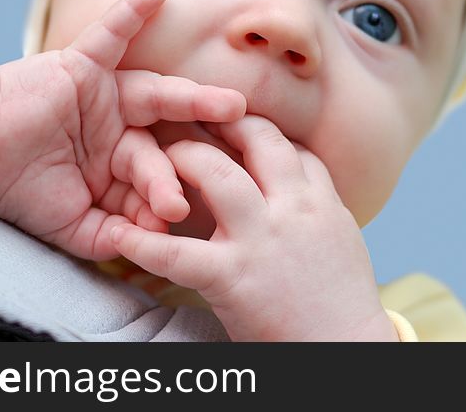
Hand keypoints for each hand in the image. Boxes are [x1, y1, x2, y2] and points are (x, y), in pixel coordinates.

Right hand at [0, 0, 245, 260]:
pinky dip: (132, 11)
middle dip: (196, 152)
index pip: (157, 181)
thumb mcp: (73, 226)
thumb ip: (113, 237)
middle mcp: (122, 128)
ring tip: (231, 104)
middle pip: (168, 139)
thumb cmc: (21, 190)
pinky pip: (110, 33)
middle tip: (231, 161)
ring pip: (156, 94)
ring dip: (192, 97)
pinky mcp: (82, 65)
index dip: (165, 197)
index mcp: (123, 166)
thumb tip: (156, 244)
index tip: (176, 216)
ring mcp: (106, 96)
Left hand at [110, 115, 396, 340]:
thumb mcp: (341, 236)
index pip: (289, 145)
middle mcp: (294, 208)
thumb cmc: (342, 301)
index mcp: (320, 200)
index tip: (231, 122)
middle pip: (258, 139)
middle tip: (192, 117)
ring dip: (184, 160)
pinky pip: (178, 253)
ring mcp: (263, 239)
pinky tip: (118, 236)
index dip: (255, 129)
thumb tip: (298, 177)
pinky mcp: (233, 277)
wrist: (346, 349)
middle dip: (223, 122)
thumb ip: (316, 202)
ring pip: (218, 176)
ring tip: (158, 159)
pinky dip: (143, 244)